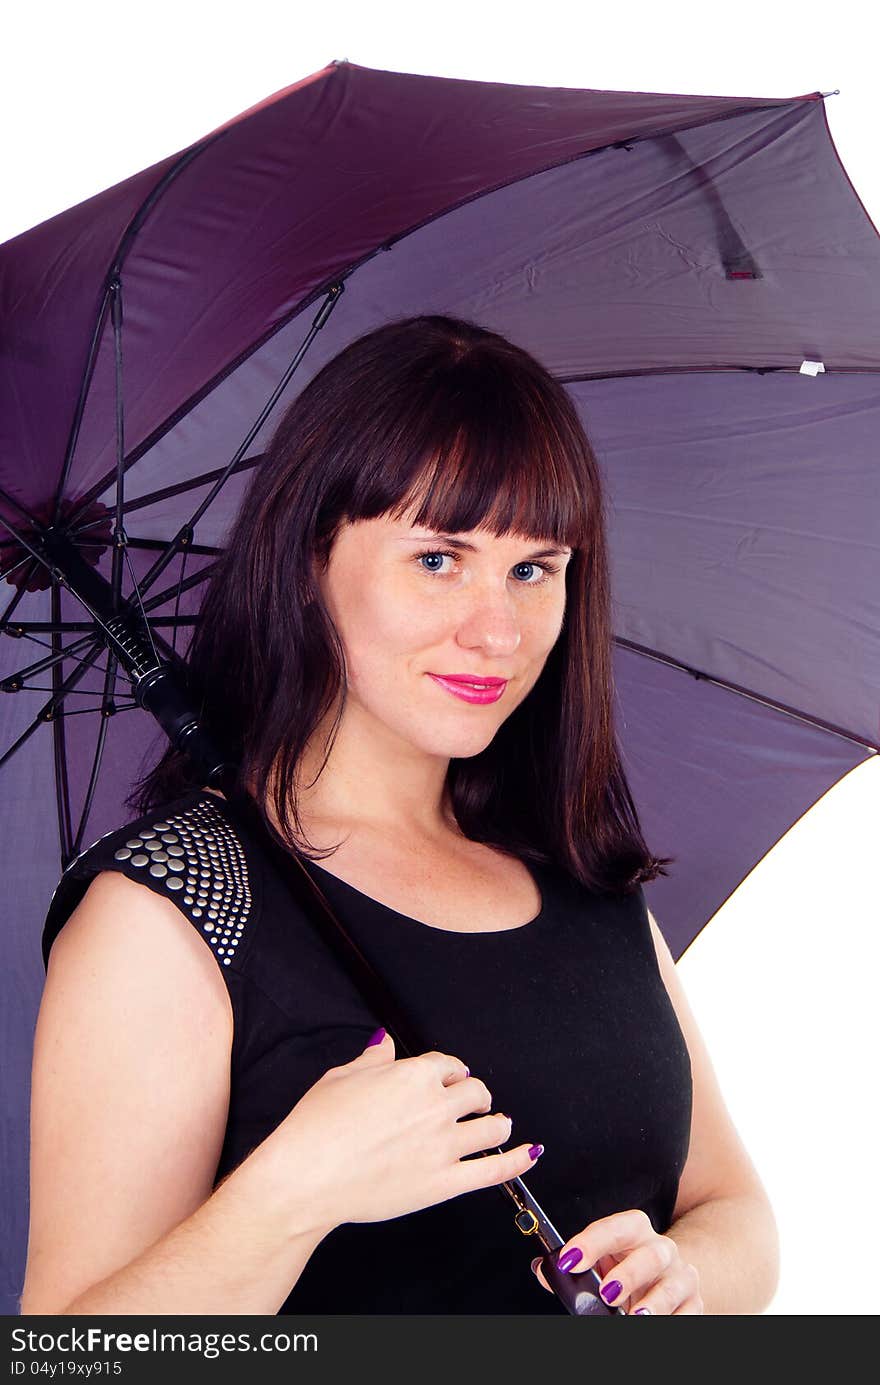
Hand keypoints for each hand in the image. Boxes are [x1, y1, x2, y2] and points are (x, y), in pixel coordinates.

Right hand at [260, 1030, 542, 1236]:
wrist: (306, 1177)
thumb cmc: (315, 1128)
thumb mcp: (340, 1078)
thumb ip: (372, 1060)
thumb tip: (384, 1043)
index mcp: (412, 1075)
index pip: (448, 1065)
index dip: (449, 1072)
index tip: (449, 1078)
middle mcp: (435, 1106)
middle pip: (476, 1092)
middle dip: (476, 1094)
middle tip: (473, 1102)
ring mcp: (444, 1146)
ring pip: (492, 1127)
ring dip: (497, 1122)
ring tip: (499, 1124)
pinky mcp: (444, 1183)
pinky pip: (494, 1170)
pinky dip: (517, 1161)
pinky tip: (531, 1152)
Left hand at [530, 1208, 703, 1313]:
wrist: (670, 1275)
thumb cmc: (628, 1265)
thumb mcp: (602, 1260)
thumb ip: (576, 1263)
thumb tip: (545, 1270)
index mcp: (636, 1230)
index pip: (616, 1228)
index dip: (592, 1240)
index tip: (570, 1259)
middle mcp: (661, 1249)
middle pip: (650, 1255)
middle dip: (628, 1274)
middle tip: (606, 1292)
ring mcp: (681, 1275)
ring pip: (673, 1285)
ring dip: (654, 1303)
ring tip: (635, 1317)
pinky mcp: (694, 1301)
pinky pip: (689, 1311)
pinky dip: (674, 1320)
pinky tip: (656, 1325)